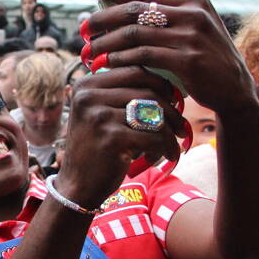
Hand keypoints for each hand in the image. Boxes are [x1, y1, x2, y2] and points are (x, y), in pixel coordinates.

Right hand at [56, 66, 185, 209]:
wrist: (77, 186)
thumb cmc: (97, 148)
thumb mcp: (100, 114)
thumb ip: (121, 94)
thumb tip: (169, 83)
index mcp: (85, 84)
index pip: (135, 72)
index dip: (160, 84)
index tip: (173, 101)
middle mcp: (88, 96)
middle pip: (147, 91)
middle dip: (171, 110)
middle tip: (181, 127)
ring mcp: (98, 115)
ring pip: (153, 114)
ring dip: (169, 132)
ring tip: (171, 145)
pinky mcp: (111, 137)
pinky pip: (152, 136)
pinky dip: (163, 148)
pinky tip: (160, 157)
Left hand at [60, 0, 258, 115]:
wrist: (235, 91)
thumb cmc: (205, 62)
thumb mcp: (189, 33)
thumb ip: (163, 21)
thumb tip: (121, 11)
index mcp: (192, 0)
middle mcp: (193, 12)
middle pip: (134, 9)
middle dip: (103, 20)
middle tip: (84, 31)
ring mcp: (192, 35)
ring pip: (135, 33)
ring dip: (107, 44)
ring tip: (90, 53)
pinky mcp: (189, 59)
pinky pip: (145, 55)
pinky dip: (122, 59)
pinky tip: (109, 65)